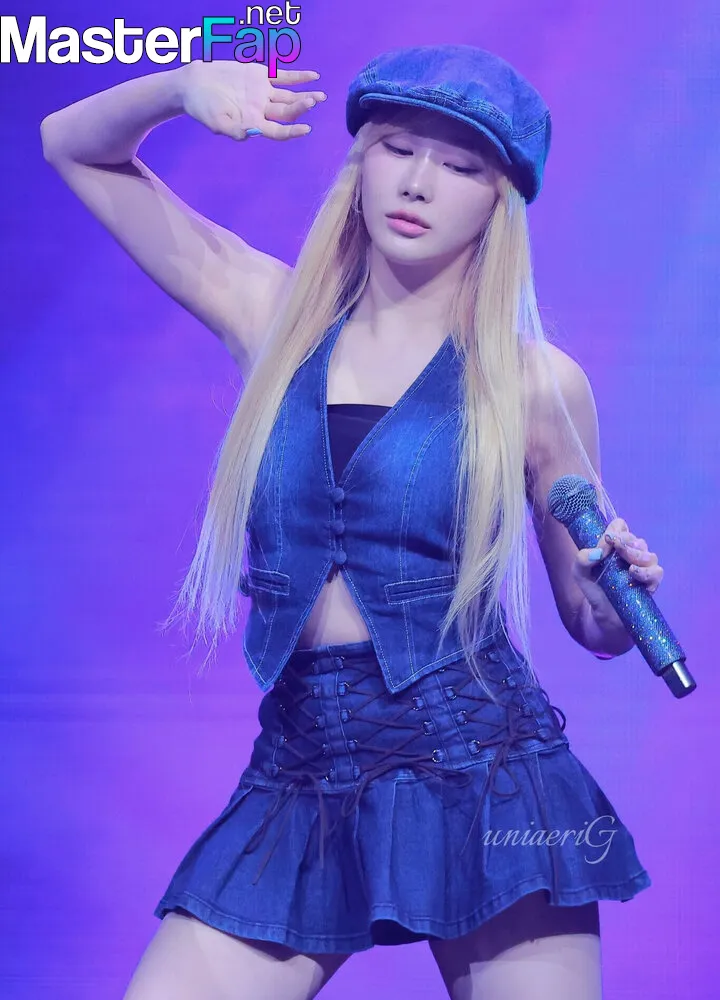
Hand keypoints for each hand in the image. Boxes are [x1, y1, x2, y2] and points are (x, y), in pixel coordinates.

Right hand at [177, 60, 325, 140]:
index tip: (305, 129)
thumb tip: (249, 135)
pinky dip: (298, 77)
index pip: (277, 131)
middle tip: (312, 101)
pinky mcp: (260, 76)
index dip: (292, 131)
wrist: (193, 84)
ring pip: (288, 96)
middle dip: (300, 107)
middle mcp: (262, 110)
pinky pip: (283, 76)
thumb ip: (233, 129)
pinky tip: (313, 77)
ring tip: (320, 96)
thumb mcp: (215, 121)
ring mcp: (262, 93)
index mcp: (253, 124)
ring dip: (304, 95)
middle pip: (286, 112)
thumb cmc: (202, 107)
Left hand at [572, 516, 663, 603]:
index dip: (616, 529)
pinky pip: (656, 572)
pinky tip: (633, 573)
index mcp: (615, 546)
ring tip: (626, 565)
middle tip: (616, 547)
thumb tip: (598, 551)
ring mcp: (643, 567)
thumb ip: (582, 559)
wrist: (604, 615)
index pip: (621, 527)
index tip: (608, 538)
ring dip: (637, 555)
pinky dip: (646, 571)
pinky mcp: (652, 583)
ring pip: (649, 554)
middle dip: (626, 542)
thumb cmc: (594, 589)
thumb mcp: (580, 573)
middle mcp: (631, 553)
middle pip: (636, 539)